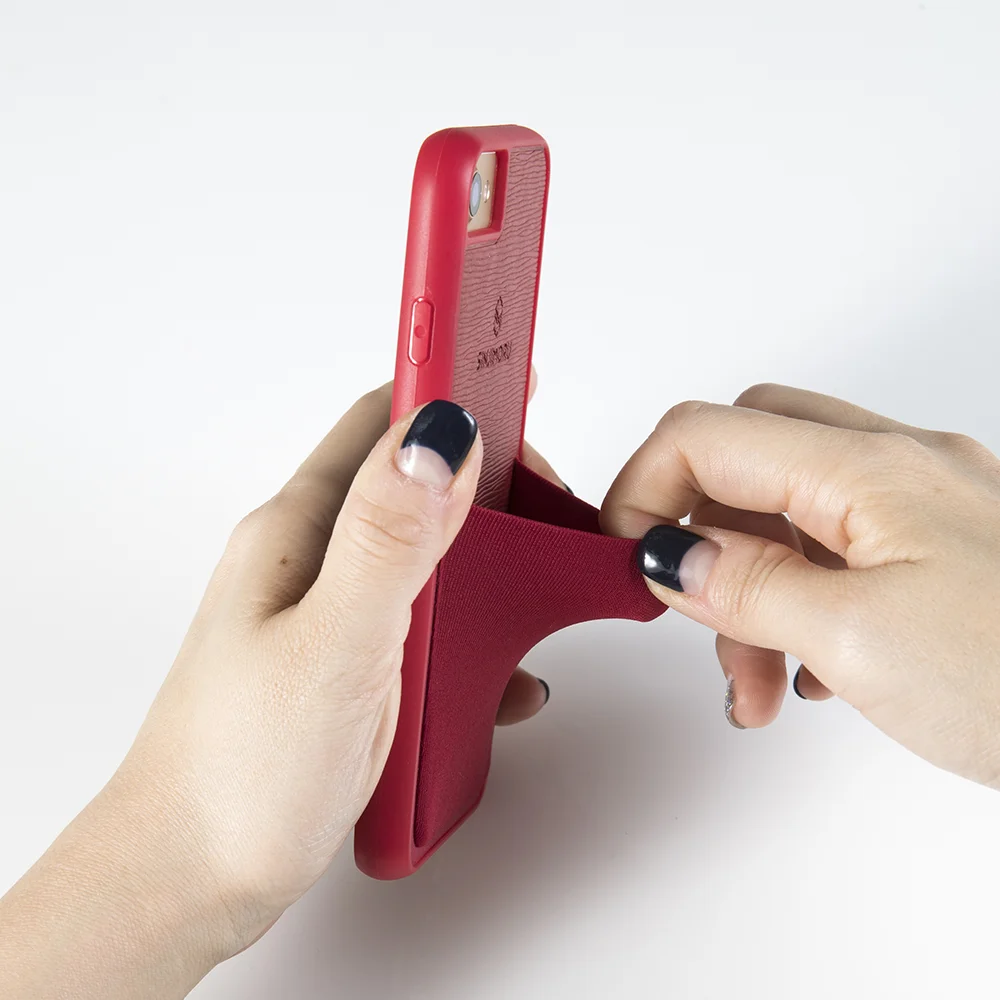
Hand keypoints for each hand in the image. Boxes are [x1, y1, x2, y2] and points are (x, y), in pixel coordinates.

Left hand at [0, 384, 557, 998]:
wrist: (190, 880)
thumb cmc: (238, 772)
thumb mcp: (331, 645)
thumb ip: (388, 541)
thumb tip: (439, 437)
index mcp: (297, 533)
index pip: (380, 423)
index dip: (450, 395)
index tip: (519, 387)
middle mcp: (312, 564)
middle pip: (413, 487)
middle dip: (492, 489)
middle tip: (553, 512)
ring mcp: (331, 616)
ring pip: (429, 561)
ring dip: (490, 573)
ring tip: (537, 599)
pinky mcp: (349, 668)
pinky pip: (427, 628)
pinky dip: (474, 641)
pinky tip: (500, 678)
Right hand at [601, 384, 999, 788]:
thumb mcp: (859, 640)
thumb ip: (747, 586)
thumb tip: (663, 554)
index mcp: (869, 469)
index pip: (705, 434)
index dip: (640, 490)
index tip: (619, 563)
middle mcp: (897, 467)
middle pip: (746, 455)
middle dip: (696, 532)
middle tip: (682, 607)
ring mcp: (924, 507)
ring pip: (789, 509)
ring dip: (748, 588)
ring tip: (753, 686)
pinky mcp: (941, 552)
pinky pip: (838, 548)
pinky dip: (799, 598)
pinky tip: (809, 669)